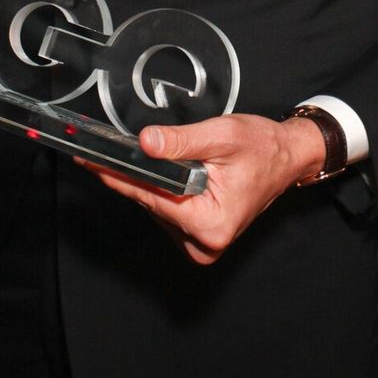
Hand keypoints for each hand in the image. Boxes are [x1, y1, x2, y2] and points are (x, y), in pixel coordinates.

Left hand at [79, 113, 325, 263]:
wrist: (288, 157)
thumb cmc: (263, 147)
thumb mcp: (222, 135)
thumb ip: (182, 141)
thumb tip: (145, 144)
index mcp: (210, 224)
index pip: (151, 197)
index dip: (118, 177)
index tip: (90, 162)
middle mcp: (204, 242)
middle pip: (151, 203)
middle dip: (136, 175)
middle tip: (112, 148)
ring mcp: (201, 242)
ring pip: (157, 207)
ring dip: (152, 181)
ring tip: (161, 154)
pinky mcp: (199, 235)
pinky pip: (168, 210)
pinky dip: (163, 189)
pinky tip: (170, 171)